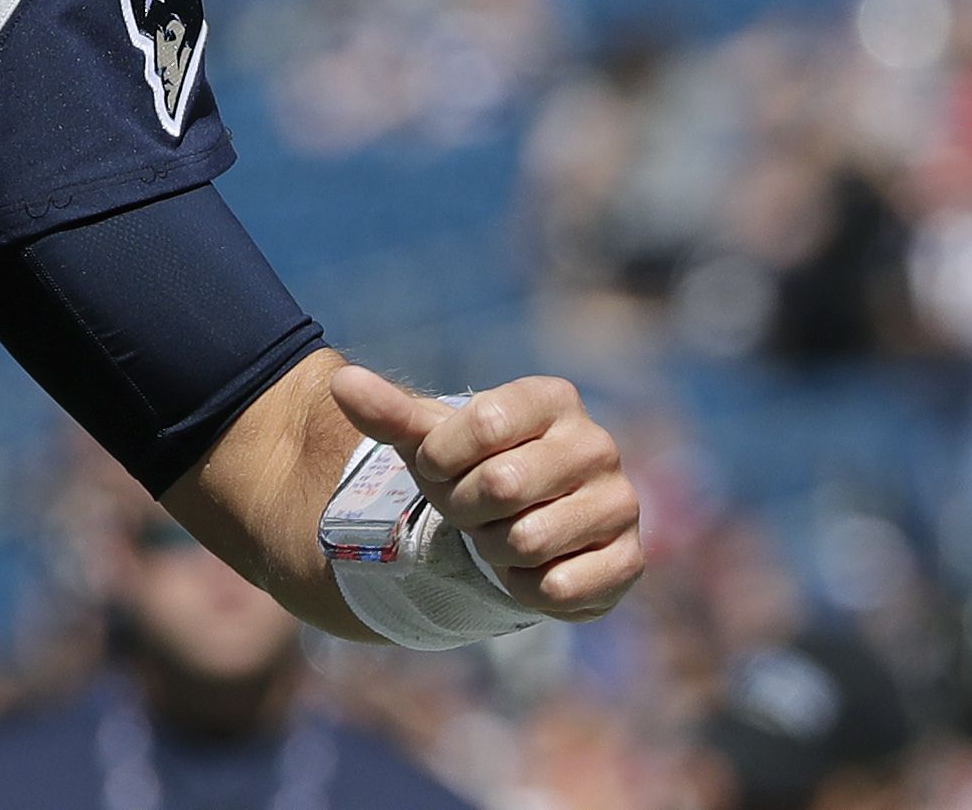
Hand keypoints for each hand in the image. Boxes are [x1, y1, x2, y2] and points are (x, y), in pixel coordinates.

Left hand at [331, 364, 643, 621]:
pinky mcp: (630, 562)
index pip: (485, 423)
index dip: (443, 457)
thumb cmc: (469, 470)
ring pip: (527, 539)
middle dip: (466, 508)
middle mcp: (597, 445)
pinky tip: (531, 569)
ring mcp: (621, 504)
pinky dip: (525, 588)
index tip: (440, 465)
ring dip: (493, 550)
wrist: (516, 527)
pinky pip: (558, 586)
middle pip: (503, 484)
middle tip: (473, 509)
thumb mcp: (428, 441)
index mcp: (553, 399)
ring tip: (502, 534)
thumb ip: (387, 413)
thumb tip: (341, 382)